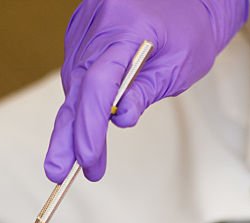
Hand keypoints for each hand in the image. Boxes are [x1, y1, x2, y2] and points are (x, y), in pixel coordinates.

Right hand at [45, 0, 249, 182]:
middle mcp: (99, 23)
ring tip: (77, 153)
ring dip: (74, 119)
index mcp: (127, 28)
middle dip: (67, 134)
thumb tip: (120, 120)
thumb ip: (146, 91)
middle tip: (57, 173)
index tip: (89, 160)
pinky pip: (75, 68)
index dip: (90, 127)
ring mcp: (86, 24)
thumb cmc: (191, 28)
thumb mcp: (179, 66)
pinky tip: (85, 117)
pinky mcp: (81, 29)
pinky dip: (80, 96)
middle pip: (76, 87)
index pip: (98, 85)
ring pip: (72, 80)